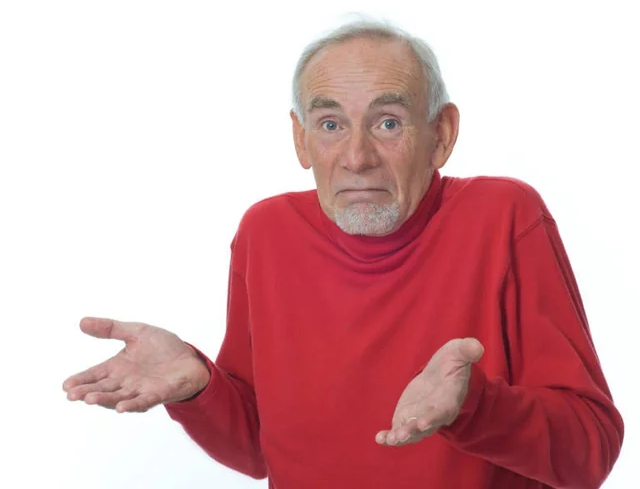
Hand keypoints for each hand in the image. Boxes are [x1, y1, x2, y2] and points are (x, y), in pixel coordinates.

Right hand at [62, 317, 209, 412]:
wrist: (190, 358)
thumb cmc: (162, 348)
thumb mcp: (136, 332)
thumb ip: (111, 328)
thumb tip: (81, 322)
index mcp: (118, 367)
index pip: (94, 375)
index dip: (81, 380)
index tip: (65, 385)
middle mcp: (125, 382)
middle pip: (102, 389)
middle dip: (86, 392)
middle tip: (72, 395)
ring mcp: (141, 390)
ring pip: (118, 397)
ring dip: (105, 399)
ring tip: (90, 399)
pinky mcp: (158, 394)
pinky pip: (143, 401)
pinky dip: (132, 405)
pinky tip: (121, 407)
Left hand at [376, 337, 483, 445]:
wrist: (440, 375)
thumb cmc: (451, 363)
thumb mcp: (458, 352)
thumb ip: (467, 350)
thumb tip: (477, 347)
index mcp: (449, 399)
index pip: (443, 411)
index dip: (433, 418)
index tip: (423, 424)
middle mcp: (435, 414)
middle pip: (426, 426)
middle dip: (414, 430)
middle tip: (402, 435)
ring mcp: (420, 418)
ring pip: (412, 432)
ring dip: (402, 436)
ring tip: (392, 439)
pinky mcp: (407, 419)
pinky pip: (398, 430)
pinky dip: (389, 437)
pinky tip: (380, 438)